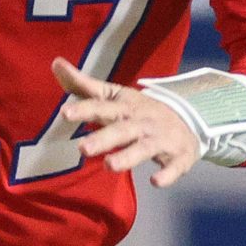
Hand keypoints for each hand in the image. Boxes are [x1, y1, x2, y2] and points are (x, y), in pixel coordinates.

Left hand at [53, 57, 200, 187]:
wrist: (189, 119)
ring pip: (144, 148)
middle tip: (82, 149)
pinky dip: (167, 174)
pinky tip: (156, 182)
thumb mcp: (114, 95)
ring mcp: (161, 139)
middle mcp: (142, 121)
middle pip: (122, 129)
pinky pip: (174, 166)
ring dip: (128, 156)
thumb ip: (83, 85)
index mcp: (125, 106)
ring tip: (110, 166)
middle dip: (103, 138)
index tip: (65, 113)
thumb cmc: (140, 110)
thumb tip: (55, 64)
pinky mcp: (179, 156)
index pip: (103, 105)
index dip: (85, 108)